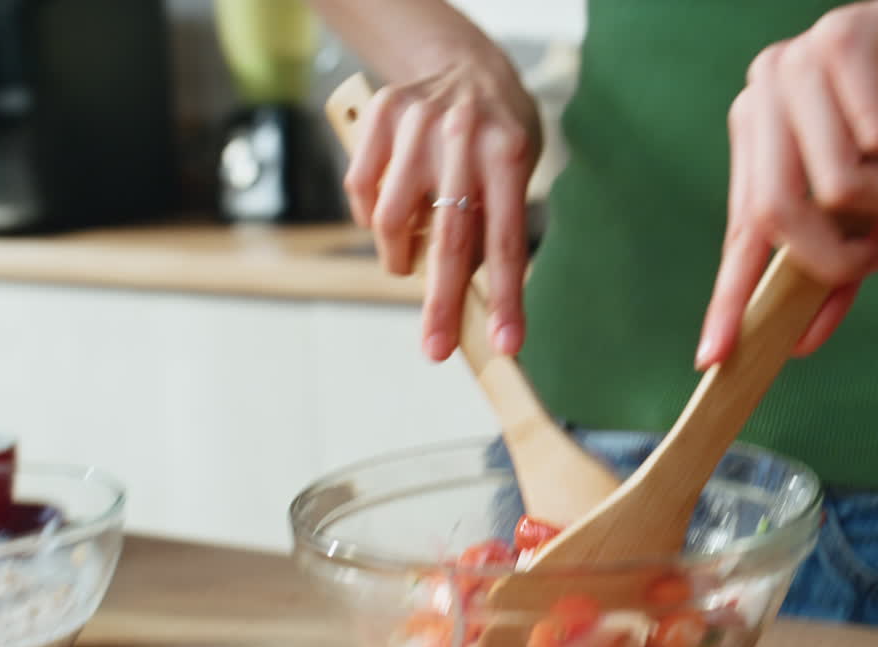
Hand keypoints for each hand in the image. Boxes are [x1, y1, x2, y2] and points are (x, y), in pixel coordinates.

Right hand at [343, 51, 541, 361]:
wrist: (465, 65)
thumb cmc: (497, 137)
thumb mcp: (515, 173)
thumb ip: (491, 226)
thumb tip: (469, 298)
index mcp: (508, 155)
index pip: (506, 242)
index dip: (507, 297)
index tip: (506, 344)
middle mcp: (462, 138)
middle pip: (448, 241)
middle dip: (442, 306)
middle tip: (437, 350)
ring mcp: (416, 125)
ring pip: (391, 223)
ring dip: (400, 258)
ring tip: (411, 258)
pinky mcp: (379, 116)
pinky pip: (361, 193)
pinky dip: (372, 219)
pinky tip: (390, 213)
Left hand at [697, 0, 877, 368]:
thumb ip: (842, 263)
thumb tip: (803, 340)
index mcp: (760, 132)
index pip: (740, 228)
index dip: (728, 296)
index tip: (714, 357)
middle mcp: (765, 92)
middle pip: (777, 213)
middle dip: (835, 258)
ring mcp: (799, 61)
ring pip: (836, 185)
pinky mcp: (847, 38)